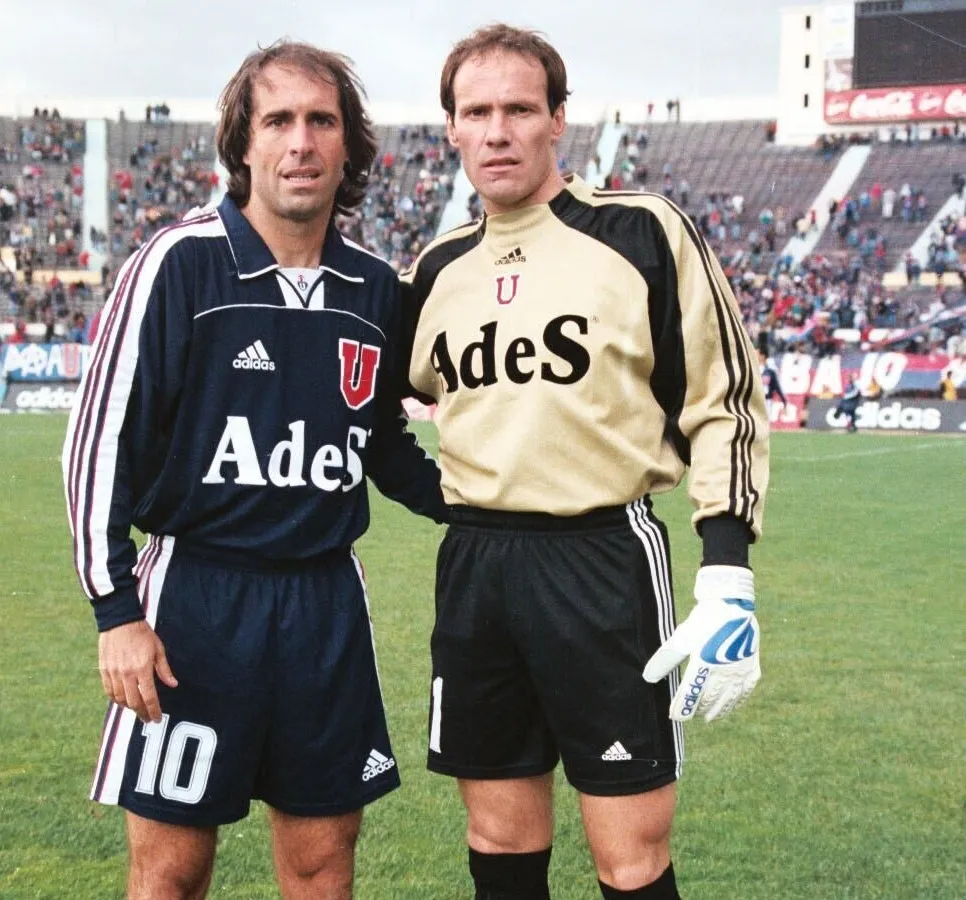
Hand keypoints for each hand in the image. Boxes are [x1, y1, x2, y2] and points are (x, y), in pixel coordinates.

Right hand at [98, 620, 177, 722]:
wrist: (120, 622)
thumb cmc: (143, 634)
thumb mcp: (158, 649)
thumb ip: (164, 670)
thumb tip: (173, 684)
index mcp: (142, 669)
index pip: (149, 697)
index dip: (153, 710)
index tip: (156, 718)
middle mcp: (127, 674)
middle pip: (134, 702)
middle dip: (142, 713)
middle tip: (147, 718)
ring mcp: (114, 673)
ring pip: (120, 699)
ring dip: (129, 707)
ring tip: (137, 709)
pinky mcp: (104, 670)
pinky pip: (109, 691)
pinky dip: (116, 699)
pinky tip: (122, 700)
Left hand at [643, 565, 759, 721]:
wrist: (732, 604)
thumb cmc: (704, 620)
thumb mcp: (682, 638)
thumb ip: (666, 659)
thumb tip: (648, 677)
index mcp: (703, 664)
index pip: (690, 694)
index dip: (682, 707)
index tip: (675, 716)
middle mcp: (722, 672)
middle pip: (710, 699)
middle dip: (700, 708)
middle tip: (693, 714)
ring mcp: (739, 671)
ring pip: (728, 699)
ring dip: (719, 709)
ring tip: (711, 717)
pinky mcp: (751, 667)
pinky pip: (745, 691)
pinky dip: (738, 700)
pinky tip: (734, 704)